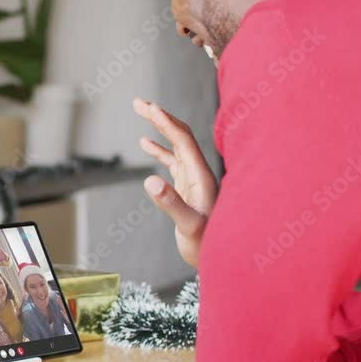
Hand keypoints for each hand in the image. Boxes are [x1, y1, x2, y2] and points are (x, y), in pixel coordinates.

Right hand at [133, 98, 218, 267]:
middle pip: (180, 135)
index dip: (166, 122)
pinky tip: (145, 144)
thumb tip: (150, 180)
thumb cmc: (207, 245)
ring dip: (158, 128)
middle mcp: (200, 173)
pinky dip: (159, 149)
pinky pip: (172, 161)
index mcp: (201, 176)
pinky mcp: (188, 188)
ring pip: (176, 145)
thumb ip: (171, 203)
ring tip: (141, 112)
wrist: (222, 259)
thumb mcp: (189, 226)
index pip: (183, 140)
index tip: (149, 107)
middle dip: (160, 117)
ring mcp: (194, 179)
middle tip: (137, 102)